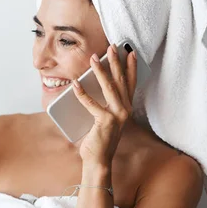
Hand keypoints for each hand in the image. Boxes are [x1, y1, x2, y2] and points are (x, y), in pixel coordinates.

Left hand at [72, 44, 136, 165]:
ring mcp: (117, 115)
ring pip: (108, 87)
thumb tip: (86, 86)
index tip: (130, 52)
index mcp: (126, 109)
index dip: (131, 67)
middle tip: (112, 46)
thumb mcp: (102, 119)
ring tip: (94, 57)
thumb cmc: (98, 140)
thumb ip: (100, 104)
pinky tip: (75, 84)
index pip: (130, 84)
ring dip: (100, 70)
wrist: (98, 161)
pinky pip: (91, 104)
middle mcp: (125, 110)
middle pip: (121, 81)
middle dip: (116, 62)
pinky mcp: (105, 121)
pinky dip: (82, 94)